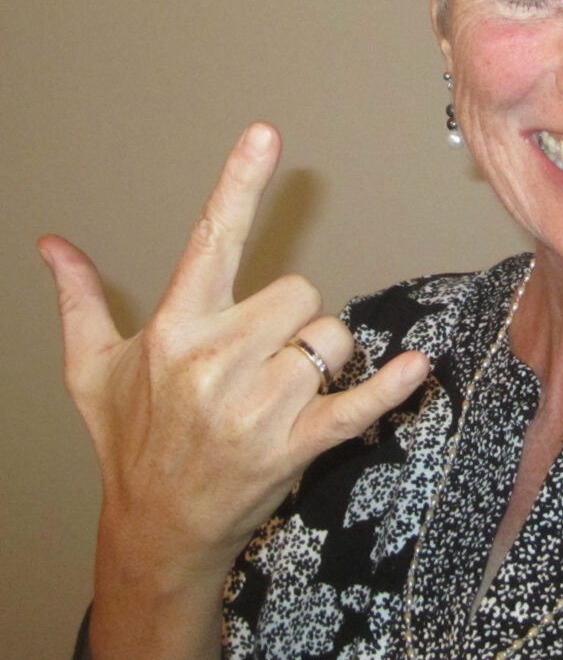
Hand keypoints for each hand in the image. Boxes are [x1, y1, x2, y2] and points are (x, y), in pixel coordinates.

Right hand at [39, 123, 428, 657]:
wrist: (156, 527)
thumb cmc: (127, 440)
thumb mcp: (90, 369)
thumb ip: (78, 300)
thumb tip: (49, 244)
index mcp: (173, 330)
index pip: (210, 238)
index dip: (239, 183)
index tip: (265, 133)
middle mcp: (215, 361)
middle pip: (299, 292)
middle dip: (291, 316)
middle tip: (260, 351)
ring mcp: (257, 406)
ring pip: (330, 338)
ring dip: (319, 355)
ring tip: (280, 388)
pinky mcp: (293, 444)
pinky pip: (355, 403)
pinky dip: (389, 387)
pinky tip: (414, 367)